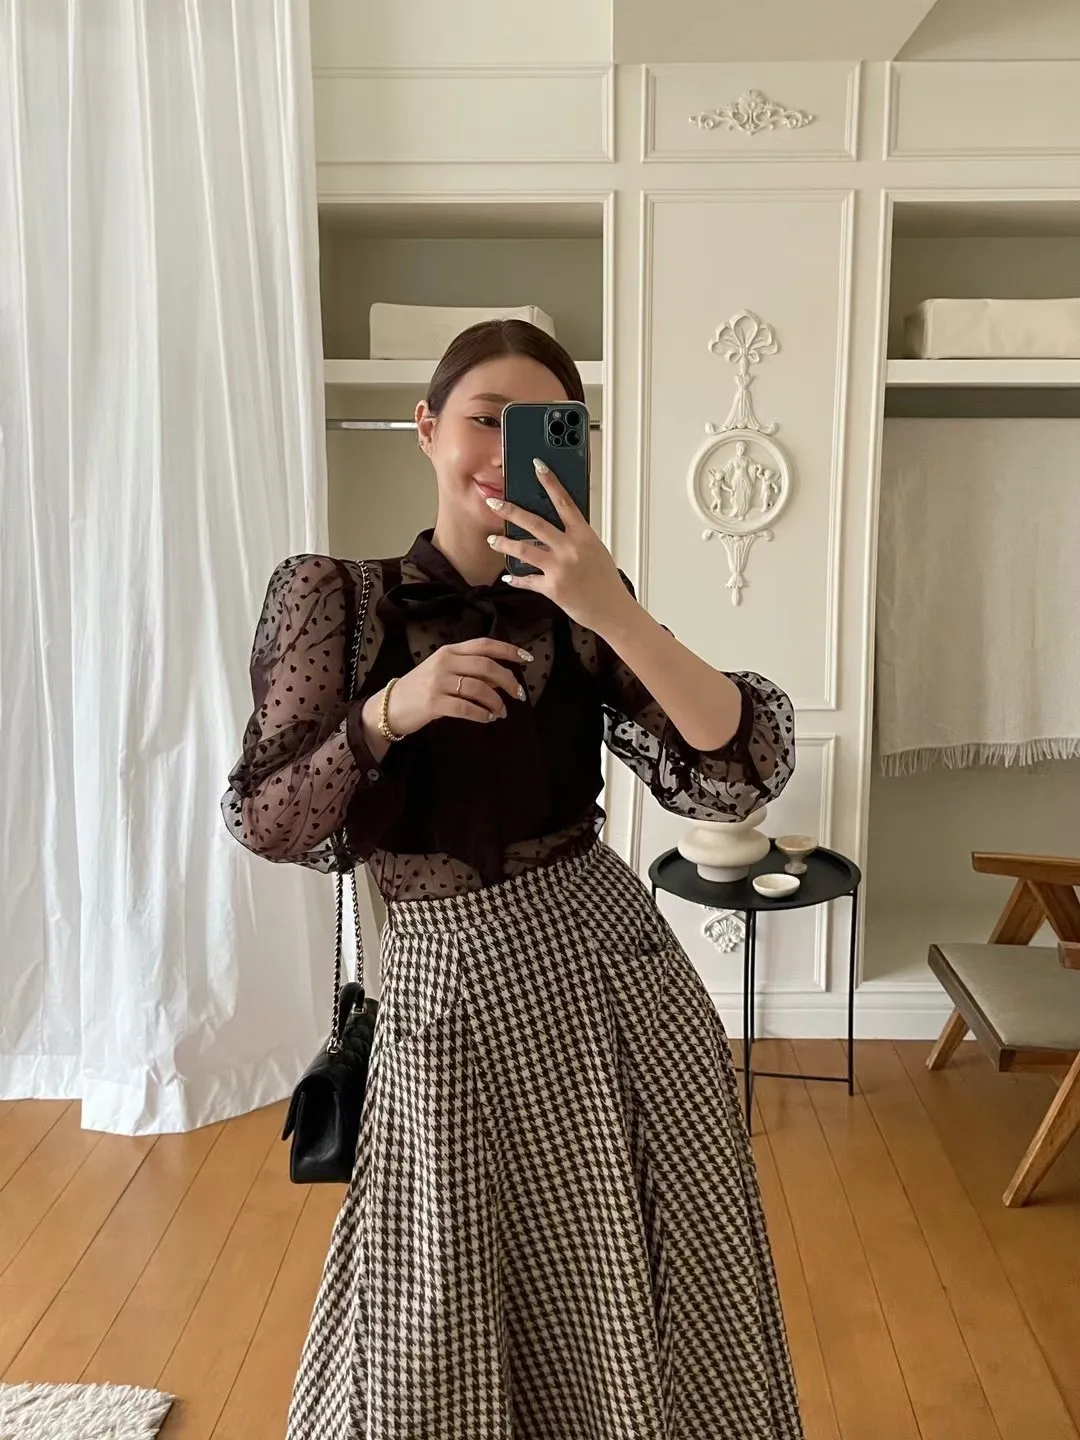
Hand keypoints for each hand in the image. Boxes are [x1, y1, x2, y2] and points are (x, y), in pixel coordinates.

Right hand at [366, 637, 529, 738]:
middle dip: (508, 680)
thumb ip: (468, 667)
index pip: (484, 644)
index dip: (508, 650)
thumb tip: (501, 676)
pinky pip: (466, 708)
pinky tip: (487, 719)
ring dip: (496, 702)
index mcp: (449, 651)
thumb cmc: (421, 688)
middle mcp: (444, 662)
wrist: (390, 706)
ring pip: (478, 688)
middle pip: (486, 666)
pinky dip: (481, 714)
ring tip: (501, 712)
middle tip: (518, 695)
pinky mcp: (433, 703)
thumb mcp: (442, 670)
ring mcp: (438, 682)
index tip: (527, 659)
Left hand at [485, 460, 634, 634]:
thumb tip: (557, 528)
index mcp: (584, 535)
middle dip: (510, 511)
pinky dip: (516, 578)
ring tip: (493, 540)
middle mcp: (570, 548)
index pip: (564, 502)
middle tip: (494, 504)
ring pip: (523, 549)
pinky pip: (527, 580)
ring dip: (504, 544)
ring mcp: (560, 568)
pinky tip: (508, 575)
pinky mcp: (552, 588)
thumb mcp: (595, 551)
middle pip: (534, 522)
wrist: (612, 610)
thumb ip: (576, 538)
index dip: (550, 482)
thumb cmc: (606, 581)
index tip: (537, 466)